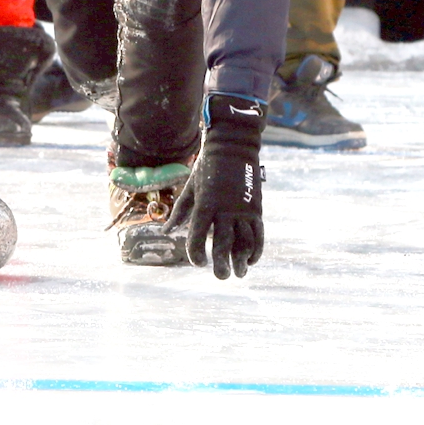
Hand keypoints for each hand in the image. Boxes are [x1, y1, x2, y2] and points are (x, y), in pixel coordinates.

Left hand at [165, 93, 265, 279]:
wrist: (233, 147)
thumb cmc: (206, 168)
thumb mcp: (189, 188)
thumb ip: (179, 212)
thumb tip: (165, 232)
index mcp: (205, 204)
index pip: (197, 235)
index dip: (196, 253)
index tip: (198, 263)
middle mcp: (225, 209)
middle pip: (223, 243)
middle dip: (222, 263)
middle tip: (221, 277)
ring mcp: (243, 210)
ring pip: (245, 242)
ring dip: (242, 260)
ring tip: (239, 273)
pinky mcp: (256, 209)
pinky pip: (258, 234)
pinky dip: (256, 249)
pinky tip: (251, 260)